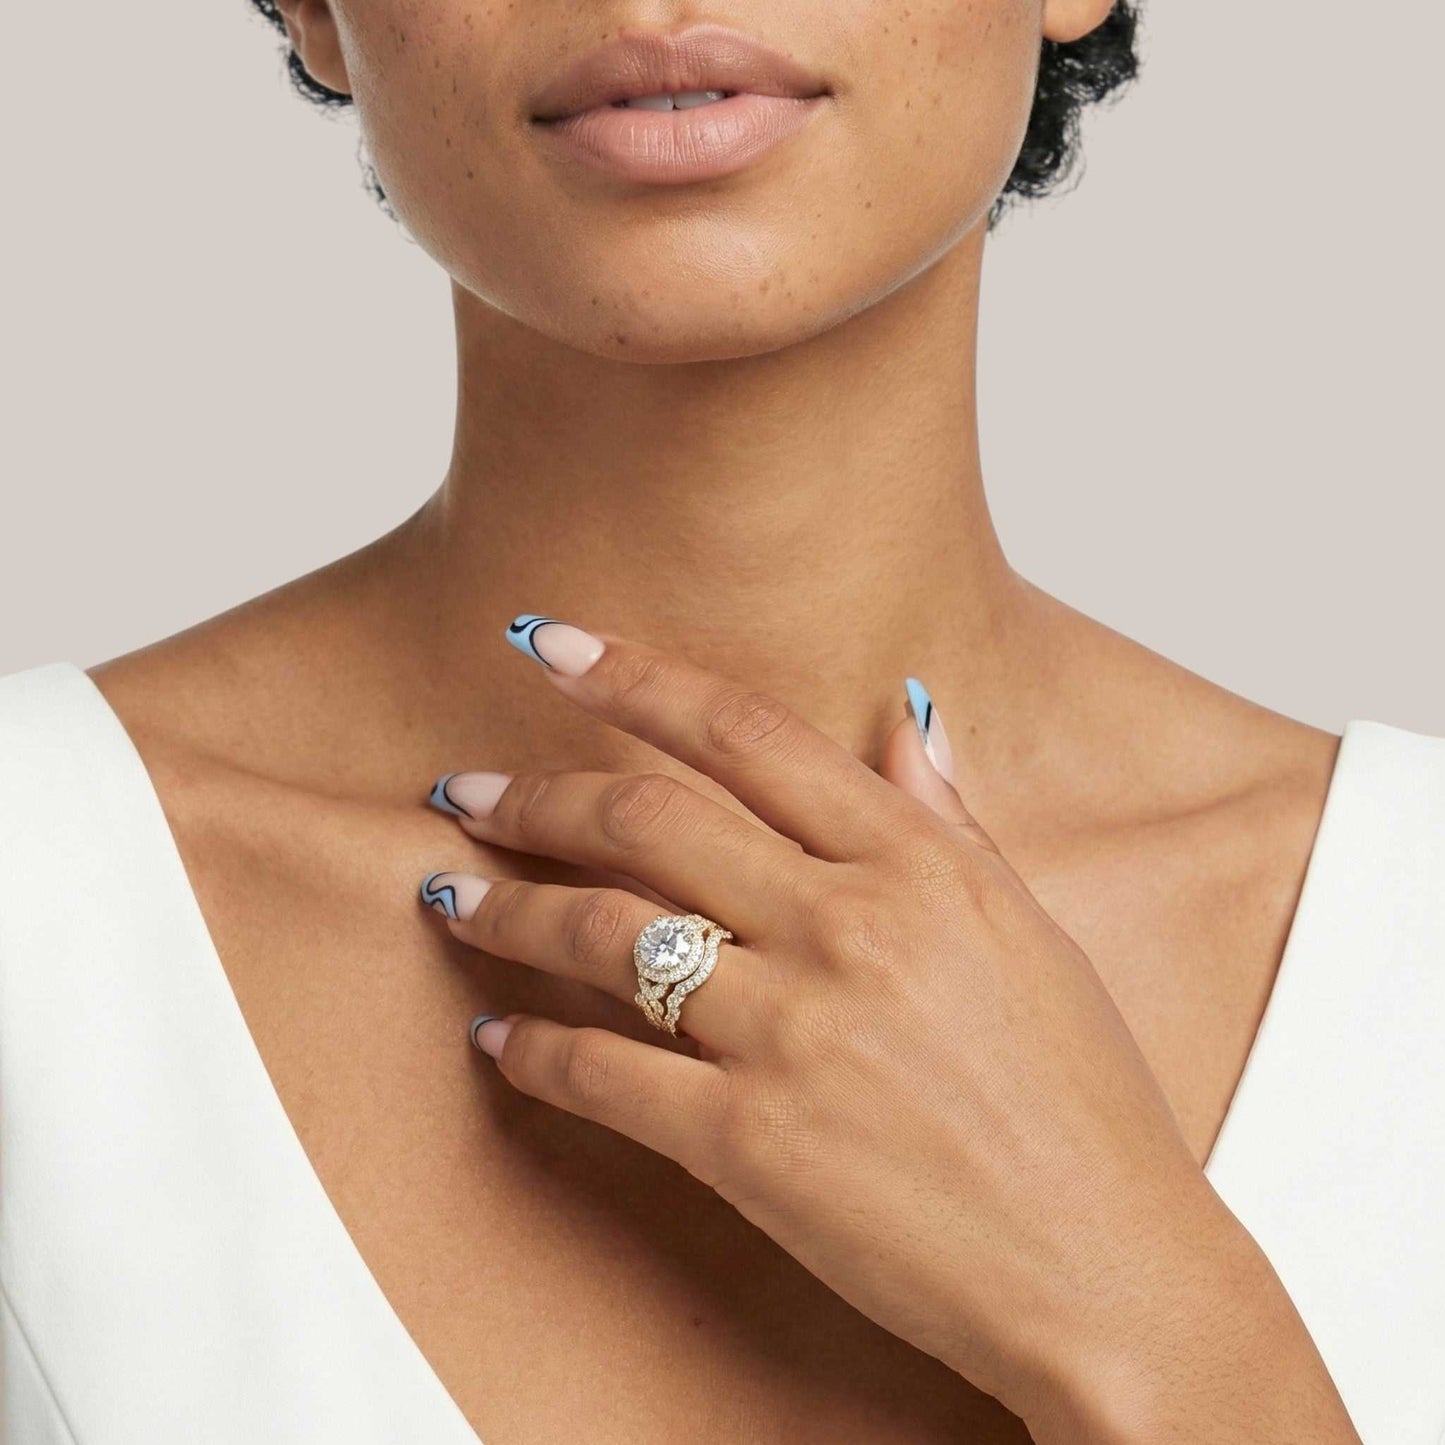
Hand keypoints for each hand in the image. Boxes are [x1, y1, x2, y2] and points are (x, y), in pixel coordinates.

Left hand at [419, 616, 1356, 1442]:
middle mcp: (845, 927)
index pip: (744, 733)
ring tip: (452, 892)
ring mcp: (792, 1032)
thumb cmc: (1081, 1103)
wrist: (1107, 1270)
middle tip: (467, 790)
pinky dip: (533, 1047)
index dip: (633, 676)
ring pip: (604, 933)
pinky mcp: (750, 1143)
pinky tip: (496, 1033)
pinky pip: (605, 1073)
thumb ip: (951, 820)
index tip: (550, 641)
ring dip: (509, 906)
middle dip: (536, 794)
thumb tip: (906, 718)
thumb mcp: (1030, 931)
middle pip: (646, 819)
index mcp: (917, 864)